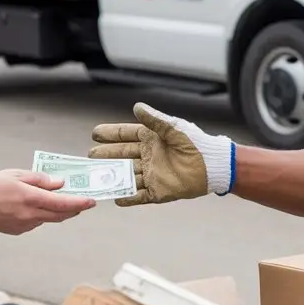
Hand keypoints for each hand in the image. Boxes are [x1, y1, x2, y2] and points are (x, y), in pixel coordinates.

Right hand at [0, 169, 95, 233]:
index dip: (80, 203)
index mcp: (31, 198)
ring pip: (48, 219)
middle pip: (60, 215)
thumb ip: (40, 179)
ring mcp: (25, 225)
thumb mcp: (16, 175)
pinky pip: (36, 223)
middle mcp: (31, 214)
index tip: (92, 201)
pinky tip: (33, 207)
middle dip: (74, 209)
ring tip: (58, 201)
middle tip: (83, 203)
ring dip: (56, 212)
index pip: (63, 203)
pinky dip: (40, 215)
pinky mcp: (19, 231)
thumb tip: (59, 184)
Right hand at [88, 102, 233, 205]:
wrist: (214, 166)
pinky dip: (127, 197)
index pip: (126, 135)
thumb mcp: (174, 128)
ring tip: (95, 176)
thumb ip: (154, 120)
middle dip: (106, 155)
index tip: (95, 133)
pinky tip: (114, 197)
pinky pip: (139, 195)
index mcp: (151, 139)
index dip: (111, 134)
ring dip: (111, 176)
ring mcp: (152, 174)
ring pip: (126, 175)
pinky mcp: (159, 191)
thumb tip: (136, 107)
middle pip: (122, 155)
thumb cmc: (196, 143)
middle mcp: (148, 156)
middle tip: (89, 156)